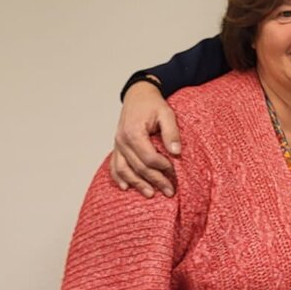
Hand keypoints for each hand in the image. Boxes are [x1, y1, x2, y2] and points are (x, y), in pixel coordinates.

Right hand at [111, 81, 180, 196]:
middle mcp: (122, 140)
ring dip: (137, 184)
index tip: (174, 171)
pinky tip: (126, 187)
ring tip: (151, 194)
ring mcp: (118, 145)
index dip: (162, 167)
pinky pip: (114, 165)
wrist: (138, 95)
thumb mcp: (167, 113)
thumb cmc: (153, 104)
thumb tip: (176, 152)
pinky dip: (119, 177)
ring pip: (124, 170)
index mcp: (134, 132)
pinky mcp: (117, 147)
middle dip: (155, 181)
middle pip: (138, 167)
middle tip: (170, 192)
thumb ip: (171, 132)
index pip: (148, 157)